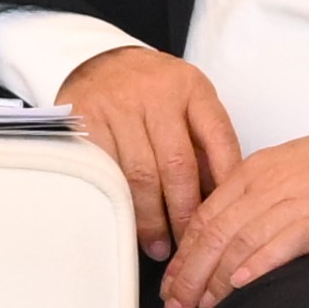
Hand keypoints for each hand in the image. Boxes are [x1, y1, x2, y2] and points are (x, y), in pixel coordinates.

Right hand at [56, 46, 237, 257]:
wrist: (100, 62)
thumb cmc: (152, 92)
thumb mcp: (188, 104)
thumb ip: (205, 145)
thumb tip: (219, 202)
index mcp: (192, 89)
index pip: (219, 141)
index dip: (223, 186)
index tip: (222, 219)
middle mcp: (157, 93)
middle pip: (177, 165)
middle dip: (184, 213)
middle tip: (188, 244)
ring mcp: (118, 105)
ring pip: (139, 174)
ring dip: (150, 218)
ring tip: (158, 245)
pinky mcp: (86, 119)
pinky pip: (106, 172)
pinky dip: (117, 202)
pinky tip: (125, 222)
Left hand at [158, 124, 308, 307]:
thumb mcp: (285, 174)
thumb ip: (253, 201)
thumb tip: (222, 241)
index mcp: (253, 173)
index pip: (204, 217)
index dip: (182, 256)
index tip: (168, 287)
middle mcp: (269, 184)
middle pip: (215, 232)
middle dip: (189, 275)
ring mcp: (299, 200)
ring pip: (243, 240)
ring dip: (216, 278)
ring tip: (200, 307)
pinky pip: (287, 240)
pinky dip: (261, 263)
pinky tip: (243, 285)